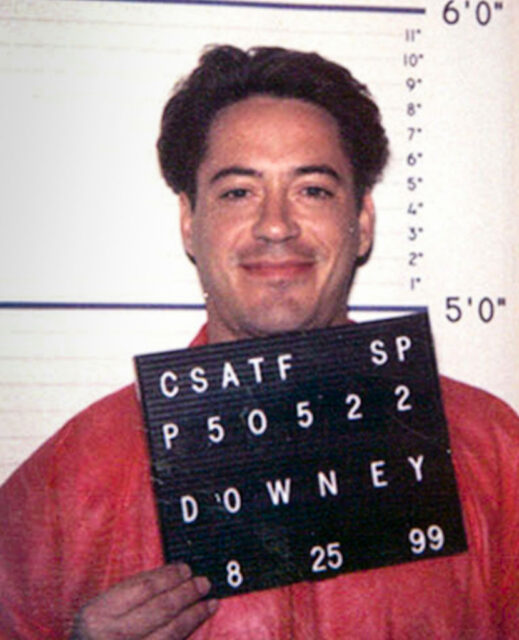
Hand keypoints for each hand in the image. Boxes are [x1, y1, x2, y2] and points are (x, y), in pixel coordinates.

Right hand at [71, 563, 217, 638]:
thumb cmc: (94, 635)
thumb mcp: (100, 610)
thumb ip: (130, 593)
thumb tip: (172, 574)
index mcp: (98, 614)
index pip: (143, 588)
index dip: (169, 576)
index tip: (186, 569)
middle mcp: (111, 636)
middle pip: (160, 609)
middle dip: (187, 594)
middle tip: (204, 583)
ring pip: (170, 632)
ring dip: (194, 615)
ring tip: (209, 602)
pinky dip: (186, 634)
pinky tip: (197, 624)